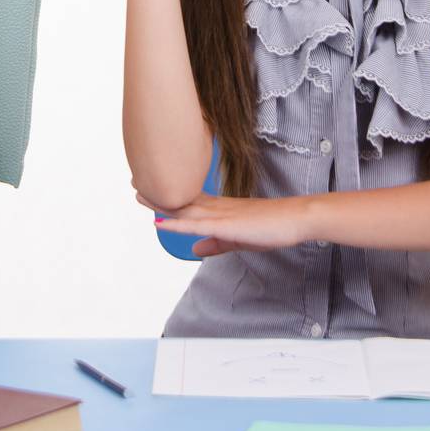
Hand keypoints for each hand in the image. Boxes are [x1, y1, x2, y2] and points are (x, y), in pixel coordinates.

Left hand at [137, 187, 312, 255]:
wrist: (294, 220)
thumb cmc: (271, 227)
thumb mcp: (238, 239)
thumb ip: (215, 244)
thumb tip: (194, 250)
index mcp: (220, 209)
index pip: (189, 202)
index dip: (169, 197)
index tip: (150, 188)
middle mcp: (216, 207)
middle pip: (181, 200)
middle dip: (158, 194)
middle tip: (135, 181)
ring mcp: (220, 214)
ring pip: (184, 209)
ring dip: (161, 203)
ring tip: (139, 193)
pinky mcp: (225, 225)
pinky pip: (196, 225)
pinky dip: (176, 223)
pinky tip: (160, 221)